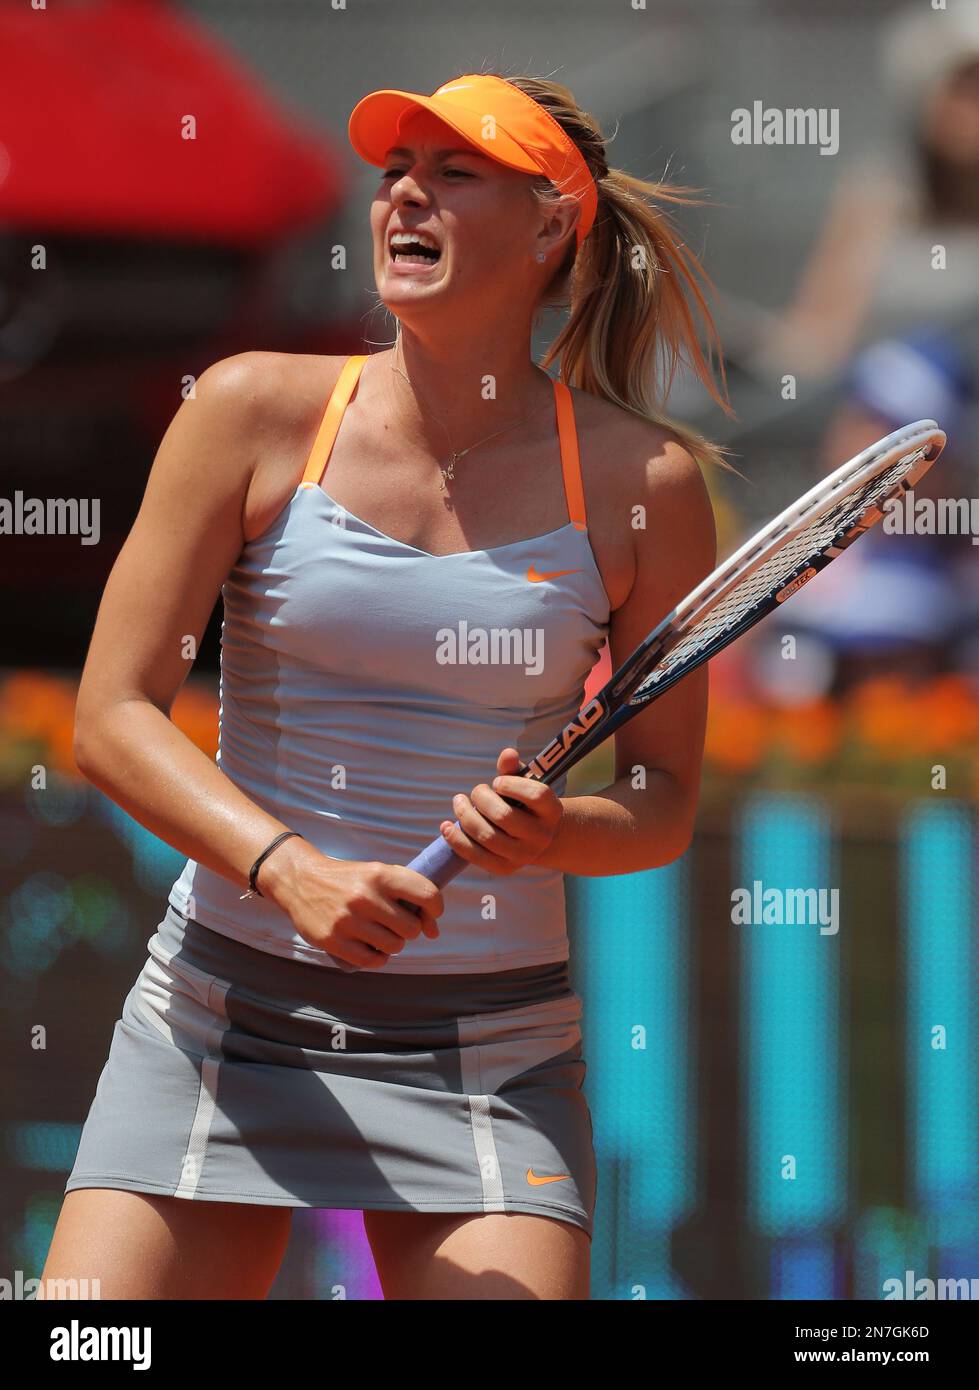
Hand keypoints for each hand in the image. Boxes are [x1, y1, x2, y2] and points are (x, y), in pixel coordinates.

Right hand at [258, 836, 443, 968]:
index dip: (436, 909)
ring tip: (379, 935)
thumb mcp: (377, 873)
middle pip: (412, 928)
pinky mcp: (333, 940)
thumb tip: (433, 931)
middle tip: (395, 925)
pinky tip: (369, 947)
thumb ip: (408, 894)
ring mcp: (348, 920)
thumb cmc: (349, 880)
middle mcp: (365, 896)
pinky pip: (372, 961)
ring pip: (394, 947)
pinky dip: (376, 958)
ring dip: (392, 945)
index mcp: (381, 874)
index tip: (429, 915)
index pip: (428, 894)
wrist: (302, 881)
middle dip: (409, 930)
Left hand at [439, 747, 562, 876]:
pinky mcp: (504, 868)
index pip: (536, 795)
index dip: (512, 784)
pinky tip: (445, 826)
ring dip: (465, 815)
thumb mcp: (522, 784)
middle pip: (505, 816)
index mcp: (552, 810)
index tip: (497, 782)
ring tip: (459, 802)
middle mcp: (542, 836)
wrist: (533, 838)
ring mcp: (524, 855)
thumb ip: (513, 769)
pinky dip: (456, 840)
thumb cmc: (524, 803)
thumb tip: (507, 754)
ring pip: (487, 836)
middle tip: (476, 790)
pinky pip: (476, 855)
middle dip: (482, 798)